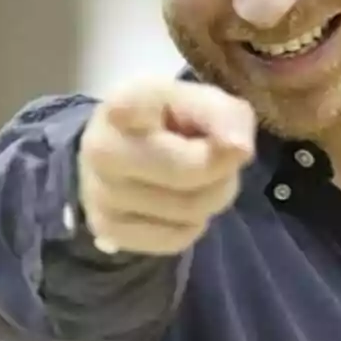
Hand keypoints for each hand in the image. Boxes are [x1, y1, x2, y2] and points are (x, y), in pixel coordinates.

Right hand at [77, 79, 256, 255]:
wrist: (117, 153)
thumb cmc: (165, 121)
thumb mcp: (199, 103)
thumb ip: (225, 116)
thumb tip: (240, 149)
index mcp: (124, 103)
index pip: (134, 108)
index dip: (160, 114)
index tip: (161, 118)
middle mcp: (103, 149)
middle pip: (192, 170)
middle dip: (223, 167)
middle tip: (224, 157)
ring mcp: (101, 193)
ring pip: (190, 209)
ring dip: (214, 195)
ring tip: (202, 177)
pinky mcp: (108, 229)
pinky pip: (178, 237)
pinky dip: (193, 223)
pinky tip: (180, 201)